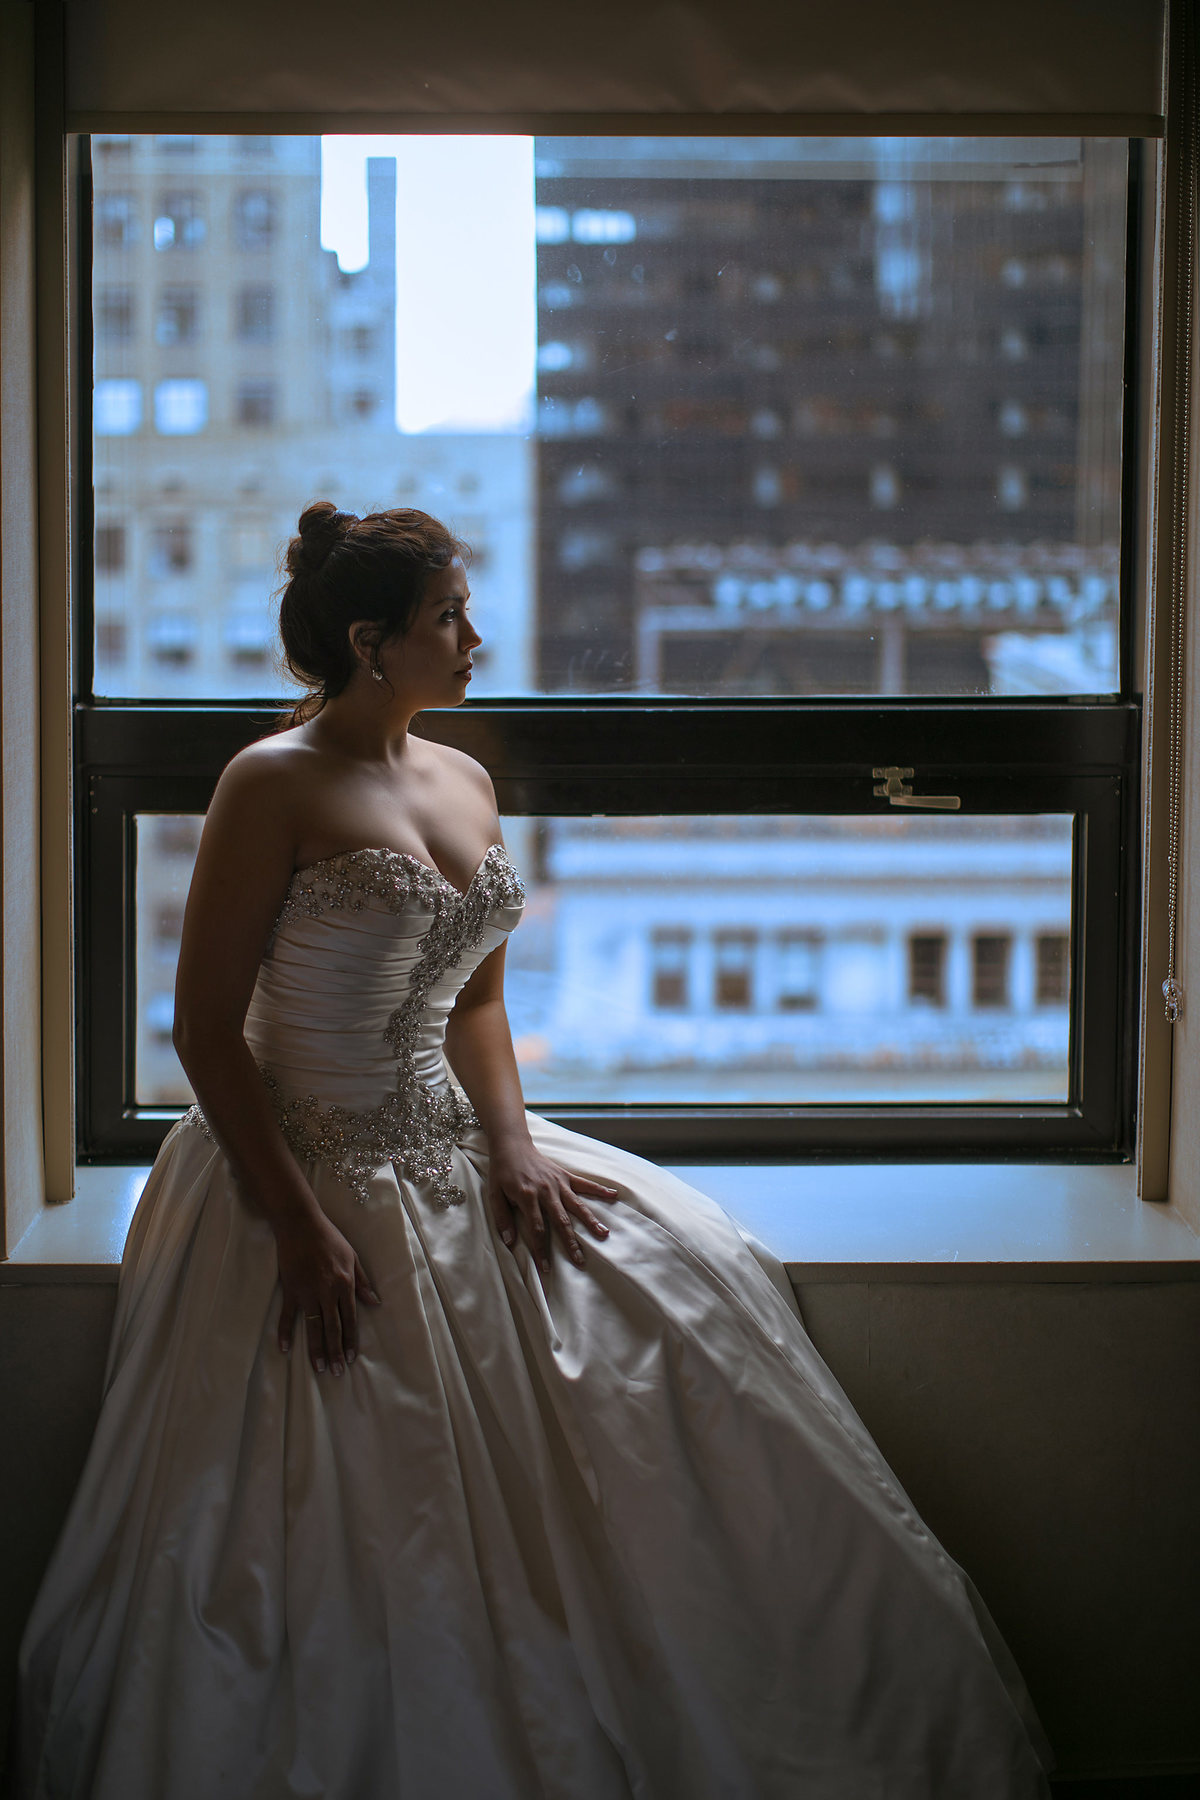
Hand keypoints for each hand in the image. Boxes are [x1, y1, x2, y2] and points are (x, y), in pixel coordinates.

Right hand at [274, 1208, 380, 1375]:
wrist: (301, 1224)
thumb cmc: (329, 1238)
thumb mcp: (353, 1257)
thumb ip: (363, 1282)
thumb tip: (375, 1302)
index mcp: (344, 1283)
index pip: (350, 1318)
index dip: (350, 1340)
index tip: (351, 1358)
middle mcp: (327, 1291)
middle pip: (332, 1327)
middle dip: (335, 1351)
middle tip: (336, 1372)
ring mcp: (307, 1292)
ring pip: (313, 1326)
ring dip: (316, 1348)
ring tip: (318, 1367)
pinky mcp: (290, 1289)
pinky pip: (288, 1315)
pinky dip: (285, 1331)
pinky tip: (285, 1349)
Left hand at [487, 1140, 616, 1273]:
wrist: (512, 1145)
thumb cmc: (502, 1172)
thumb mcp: (494, 1195)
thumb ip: (502, 1218)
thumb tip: (509, 1242)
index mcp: (527, 1197)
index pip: (537, 1229)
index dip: (541, 1250)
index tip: (546, 1268)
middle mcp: (546, 1191)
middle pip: (561, 1221)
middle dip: (571, 1243)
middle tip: (580, 1261)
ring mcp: (557, 1183)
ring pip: (577, 1205)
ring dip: (591, 1221)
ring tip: (604, 1234)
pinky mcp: (564, 1176)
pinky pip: (584, 1184)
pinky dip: (599, 1189)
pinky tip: (614, 1195)